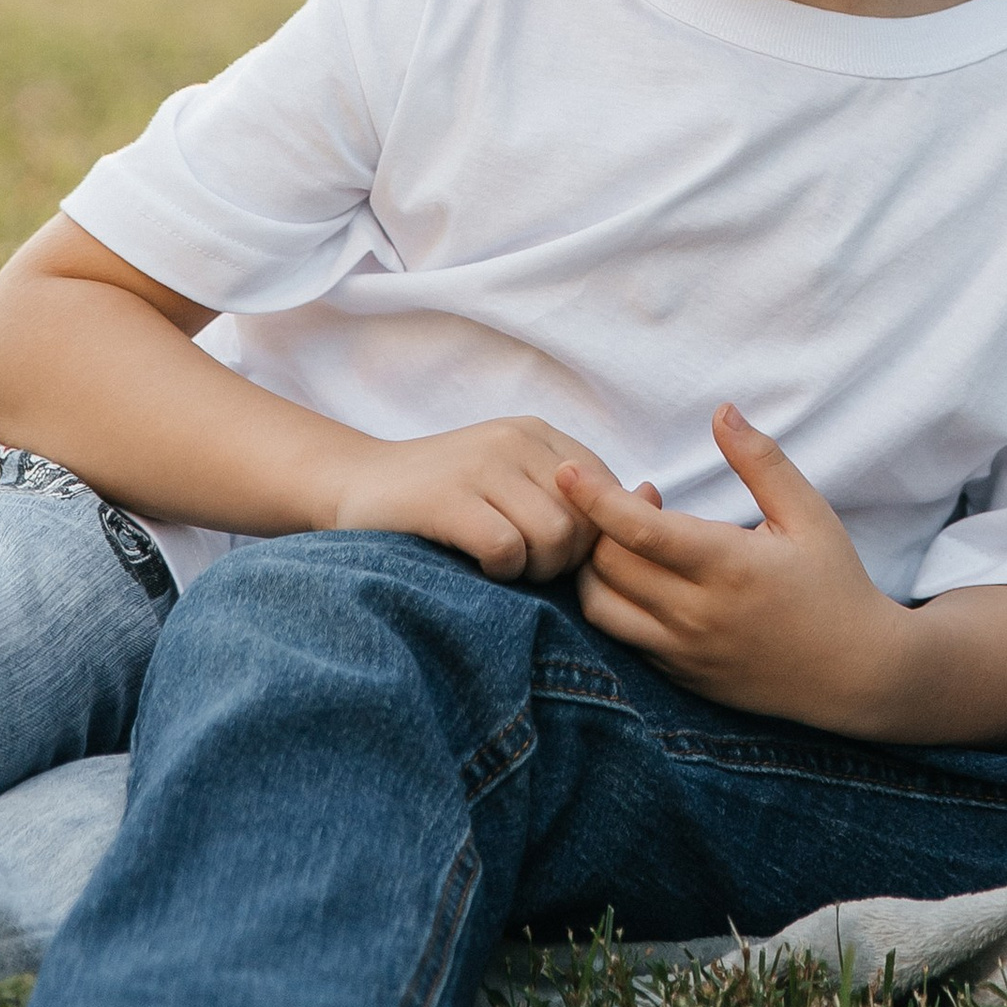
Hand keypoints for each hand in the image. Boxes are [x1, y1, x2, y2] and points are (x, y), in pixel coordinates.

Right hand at [324, 416, 624, 582]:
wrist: (354, 483)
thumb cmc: (444, 496)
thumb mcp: (511, 480)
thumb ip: (571, 493)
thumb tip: (651, 502)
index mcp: (538, 434)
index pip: (605, 490)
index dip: (591, 537)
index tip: (558, 557)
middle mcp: (515, 440)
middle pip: (585, 520)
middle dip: (566, 561)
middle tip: (530, 570)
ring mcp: (480, 466)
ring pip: (554, 535)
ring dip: (535, 570)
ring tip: (508, 570)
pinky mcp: (446, 499)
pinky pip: (506, 549)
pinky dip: (501, 572)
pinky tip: (480, 569)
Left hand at [564, 404, 903, 721]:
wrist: (856, 675)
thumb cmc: (835, 584)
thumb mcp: (809, 514)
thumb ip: (762, 461)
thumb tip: (721, 411)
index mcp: (729, 567)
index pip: (640, 531)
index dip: (595, 498)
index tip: (567, 469)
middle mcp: (697, 615)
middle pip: (609, 566)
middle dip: (601, 523)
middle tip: (641, 497)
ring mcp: (684, 653)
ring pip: (602, 608)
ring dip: (596, 567)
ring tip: (631, 538)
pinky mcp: (680, 676)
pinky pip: (623, 638)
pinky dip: (615, 601)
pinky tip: (643, 575)